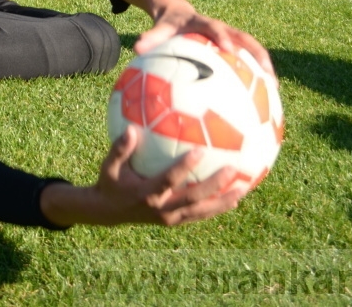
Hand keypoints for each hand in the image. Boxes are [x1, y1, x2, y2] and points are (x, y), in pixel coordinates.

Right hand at [40, 128, 243, 225]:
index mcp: (147, 193)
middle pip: (193, 198)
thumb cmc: (110, 182)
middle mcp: (161, 208)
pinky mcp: (174, 221)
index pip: (169, 180)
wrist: (108, 212)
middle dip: (214, 185)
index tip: (200, 151)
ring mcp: (169, 217)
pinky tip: (233, 199)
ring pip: (201, 211)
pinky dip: (216, 208)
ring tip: (243, 190)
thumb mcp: (109, 166)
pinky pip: (199, 215)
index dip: (185, 167)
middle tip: (232, 170)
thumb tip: (131, 128)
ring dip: (223, 201)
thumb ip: (119, 149)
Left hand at [108, 0, 273, 76]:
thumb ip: (151, 37)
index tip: (228, 49)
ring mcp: (231, 39)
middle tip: (267, 74)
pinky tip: (262, 98)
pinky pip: (247, 62)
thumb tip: (137, 47)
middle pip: (245, 39)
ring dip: (264, 68)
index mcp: (204, 24)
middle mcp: (222, 31)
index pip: (214, 28)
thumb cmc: (169, 25)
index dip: (222, 37)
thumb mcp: (160, 28)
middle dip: (257, 55)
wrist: (179, 14)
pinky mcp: (233, 49)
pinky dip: (255, 77)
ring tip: (274, 89)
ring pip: (252, 51)